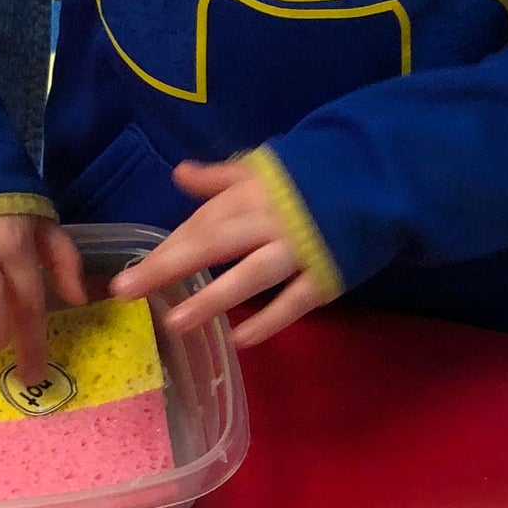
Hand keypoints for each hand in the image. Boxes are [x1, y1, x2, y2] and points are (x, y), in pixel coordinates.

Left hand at [108, 159, 328, 349]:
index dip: (166, 248)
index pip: (201, 223)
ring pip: (252, 275)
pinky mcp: (327, 275)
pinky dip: (269, 321)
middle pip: (214, 243)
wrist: (381, 179)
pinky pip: (295, 301)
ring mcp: (299, 249)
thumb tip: (179, 173)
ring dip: (214, 299)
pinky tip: (240, 339)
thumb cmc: (315, 176)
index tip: (129, 274)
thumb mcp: (266, 168)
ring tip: (176, 323)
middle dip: (169, 266)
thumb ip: (221, 176)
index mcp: (252, 195)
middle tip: (127, 291)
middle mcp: (269, 221)